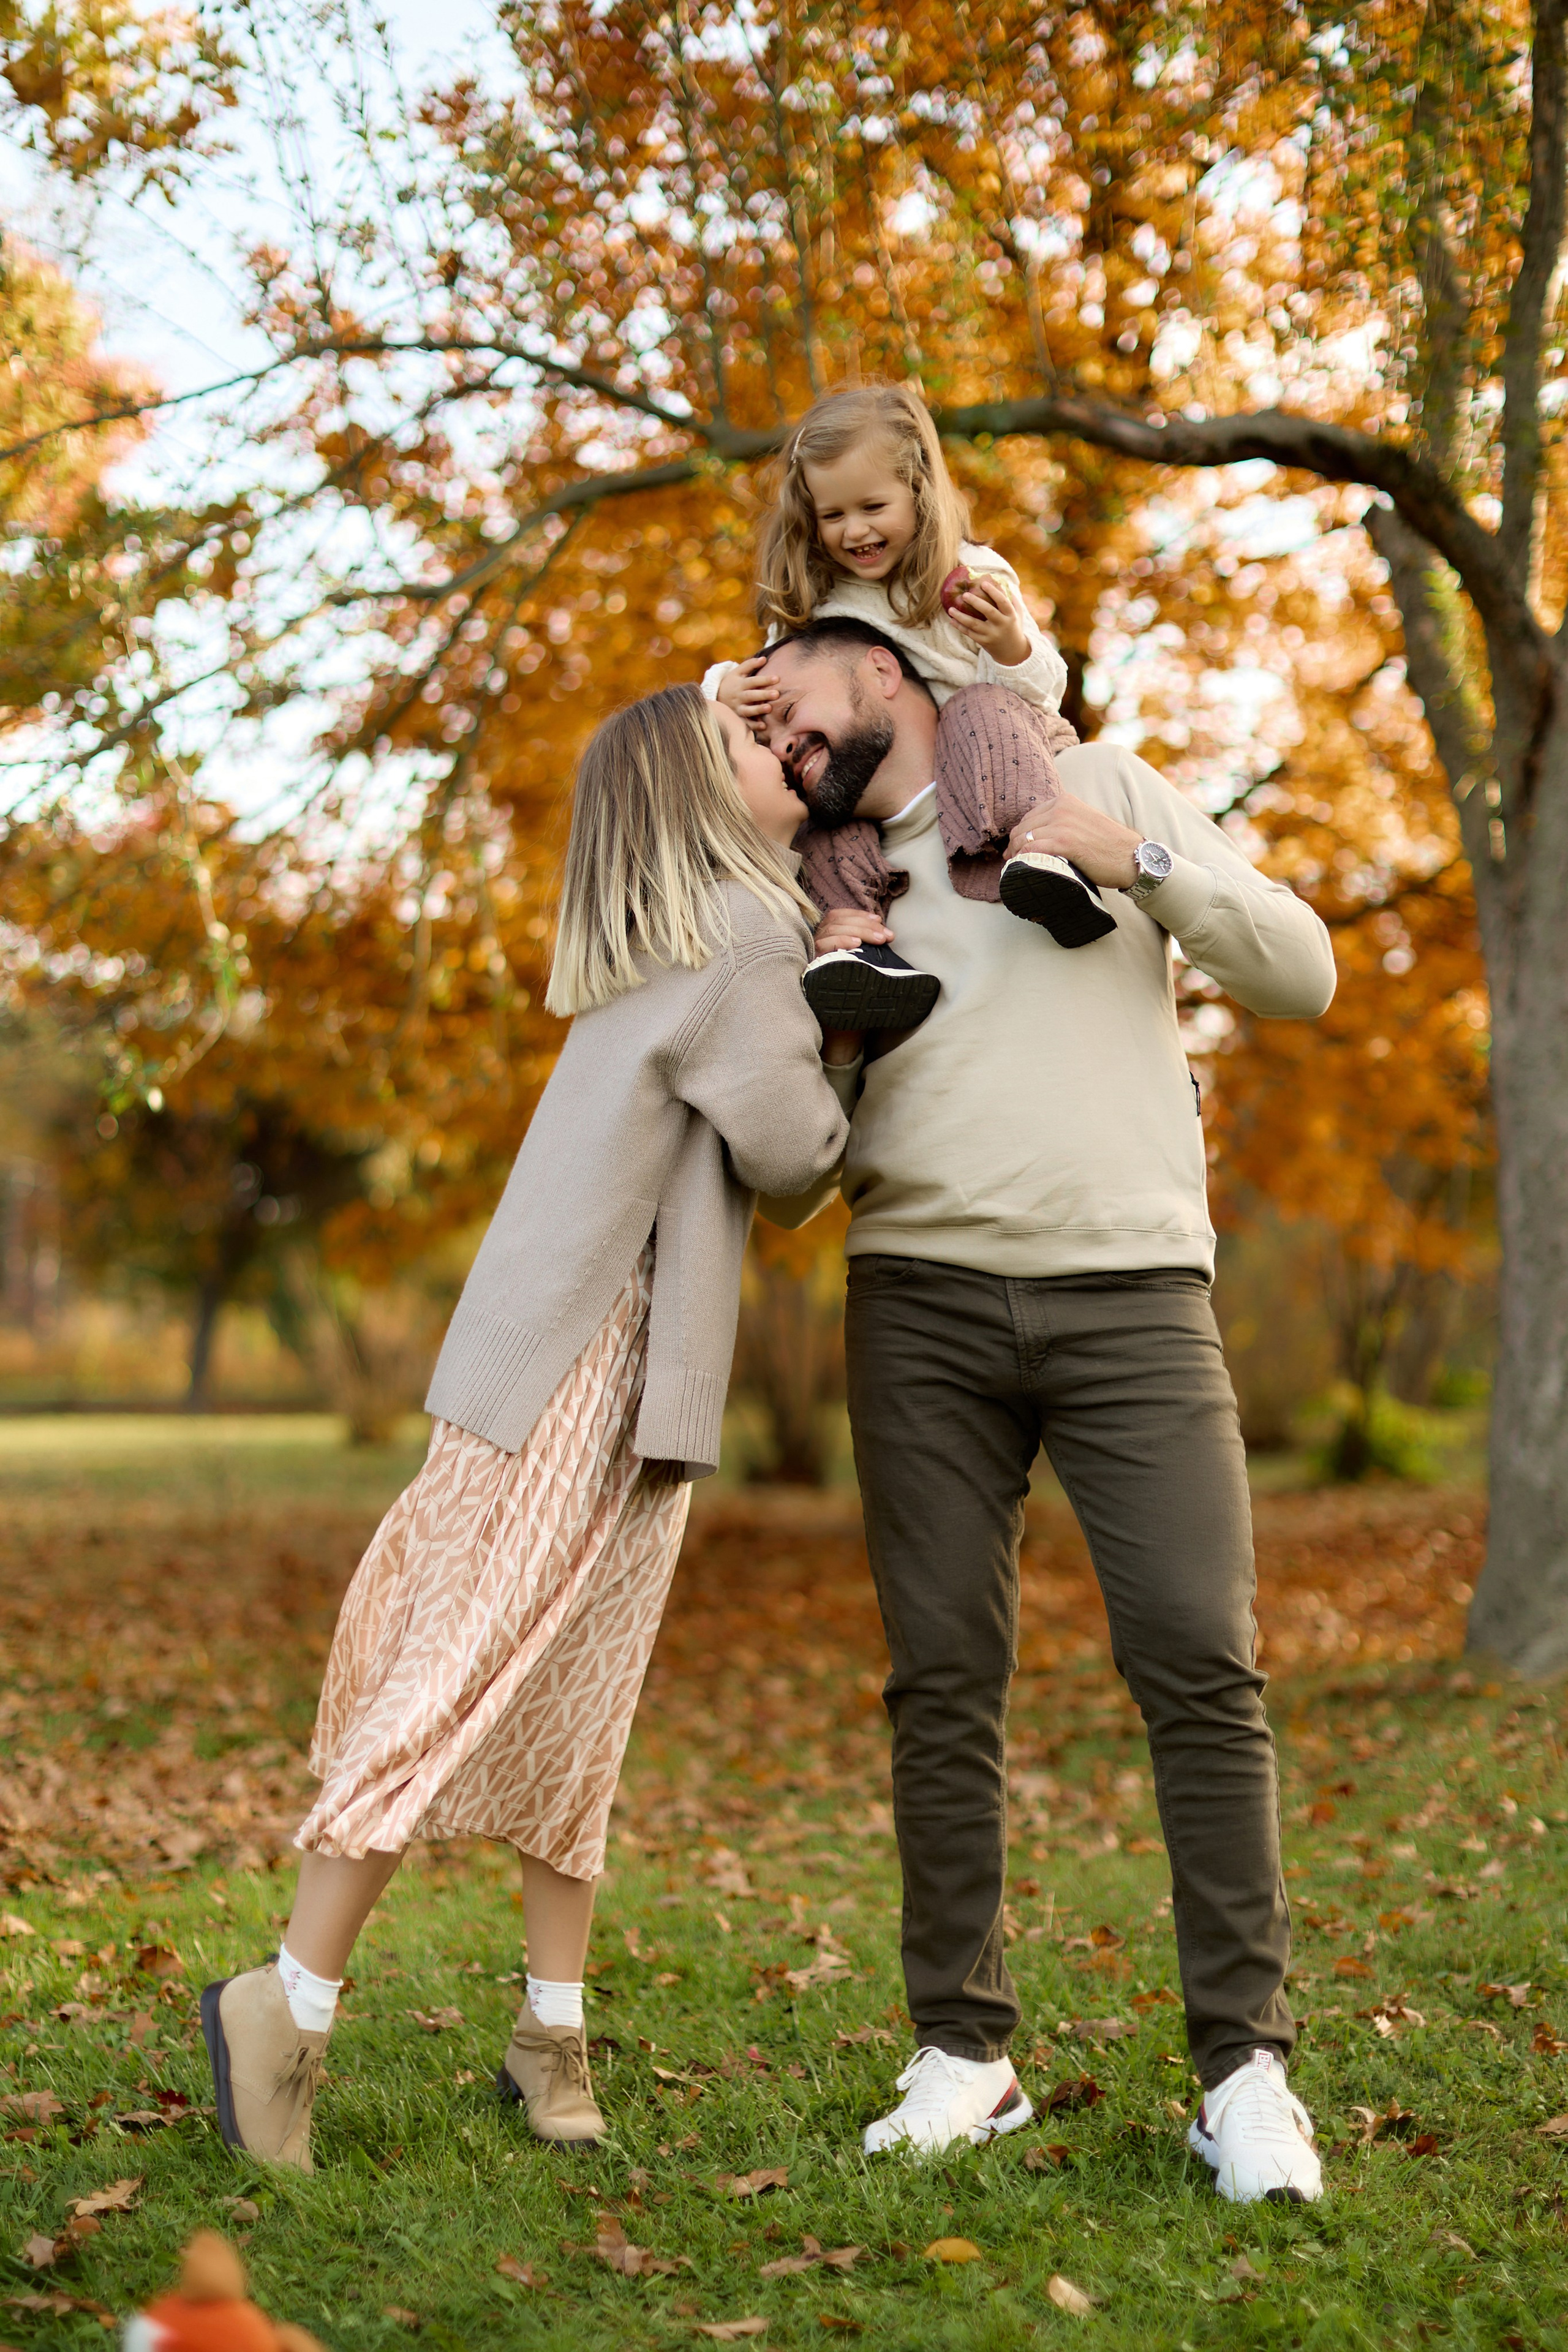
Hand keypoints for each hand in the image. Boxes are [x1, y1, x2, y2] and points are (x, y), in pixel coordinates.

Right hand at [715, 654, 778, 725]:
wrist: (715, 697)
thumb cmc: (731, 682)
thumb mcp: (737, 672)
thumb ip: (750, 665)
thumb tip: (764, 658)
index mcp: (740, 684)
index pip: (753, 681)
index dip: (765, 680)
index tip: (777, 678)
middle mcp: (739, 696)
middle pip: (752, 695)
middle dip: (763, 695)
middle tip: (776, 694)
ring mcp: (738, 708)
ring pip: (748, 710)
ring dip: (758, 709)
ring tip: (769, 708)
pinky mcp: (738, 718)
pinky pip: (746, 723)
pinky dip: (754, 725)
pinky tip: (763, 726)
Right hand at [813, 908, 889, 1065]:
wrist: (839, 1032)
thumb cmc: (852, 1000)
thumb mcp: (861, 971)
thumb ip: (865, 952)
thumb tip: (886, 935)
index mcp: (825, 943)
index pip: (836, 918)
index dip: (857, 915)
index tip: (878, 919)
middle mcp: (815, 947)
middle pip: (835, 921)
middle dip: (864, 924)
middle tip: (886, 935)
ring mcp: (811, 957)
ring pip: (830, 930)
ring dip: (858, 930)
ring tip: (879, 939)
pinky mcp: (809, 969)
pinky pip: (821, 947)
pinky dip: (839, 941)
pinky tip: (856, 944)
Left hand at [947, 573, 1029, 667]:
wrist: (1013, 652)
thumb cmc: (1013, 628)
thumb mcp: (1018, 614)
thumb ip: (1012, 600)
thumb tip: (1001, 582)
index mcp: (1010, 616)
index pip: (1003, 602)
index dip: (994, 592)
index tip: (983, 583)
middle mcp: (1001, 625)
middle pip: (988, 611)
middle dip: (976, 602)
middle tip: (964, 594)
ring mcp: (991, 634)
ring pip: (974, 624)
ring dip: (961, 616)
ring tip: (951, 609)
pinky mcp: (984, 642)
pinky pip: (970, 633)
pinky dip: (960, 627)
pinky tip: (952, 620)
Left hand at [1006, 791, 1142, 889]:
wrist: (1132, 856)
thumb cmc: (1109, 845)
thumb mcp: (1084, 821)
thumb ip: (1065, 822)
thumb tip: (1043, 835)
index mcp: (1065, 801)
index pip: (1030, 816)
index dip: (1020, 834)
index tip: (1015, 848)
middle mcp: (1061, 808)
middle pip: (1024, 827)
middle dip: (1014, 845)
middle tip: (1010, 860)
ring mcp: (1061, 824)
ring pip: (1024, 839)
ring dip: (1016, 855)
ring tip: (1014, 868)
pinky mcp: (1064, 843)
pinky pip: (1032, 850)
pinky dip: (1023, 860)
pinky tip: (1023, 869)